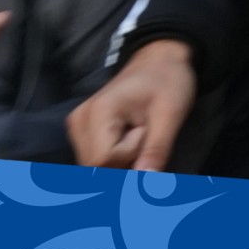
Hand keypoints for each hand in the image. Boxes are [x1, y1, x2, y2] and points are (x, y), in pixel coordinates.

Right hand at [69, 38, 197, 170]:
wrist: (159, 61)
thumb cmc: (168, 81)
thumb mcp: (171, 114)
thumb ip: (156, 151)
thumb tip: (145, 186)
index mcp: (97, 112)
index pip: (104, 160)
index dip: (130, 154)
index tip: (146, 131)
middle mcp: (78, 121)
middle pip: (96, 166)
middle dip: (125, 160)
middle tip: (144, 133)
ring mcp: (77, 127)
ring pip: (95, 167)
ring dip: (121, 160)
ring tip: (137, 133)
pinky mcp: (82, 133)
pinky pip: (96, 160)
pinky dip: (115, 158)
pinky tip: (128, 140)